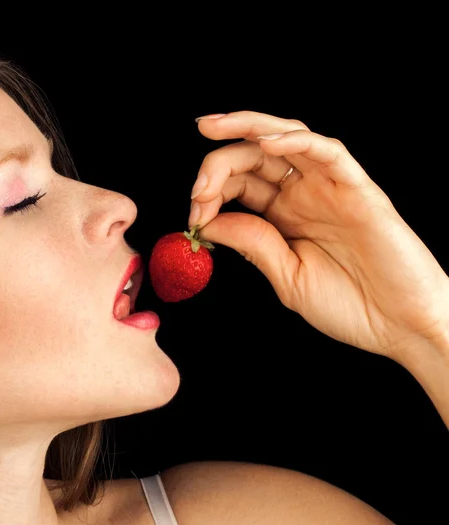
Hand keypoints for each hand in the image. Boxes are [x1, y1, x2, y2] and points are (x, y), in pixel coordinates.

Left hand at [190, 111, 448, 361]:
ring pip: (287, 138)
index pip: (239, 184)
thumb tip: (208, 222)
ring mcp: (330, 188)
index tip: (193, 214)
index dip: (209, 192)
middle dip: (217, 164)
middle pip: (254, 157)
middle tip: (197, 188)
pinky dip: (296, 141)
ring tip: (213, 128)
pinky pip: (328, 152)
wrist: (400, 326)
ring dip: (247, 128)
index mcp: (283, 215)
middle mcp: (303, 195)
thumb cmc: (348, 305)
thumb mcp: (286, 277)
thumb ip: (253, 244)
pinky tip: (264, 143)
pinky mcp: (359, 189)